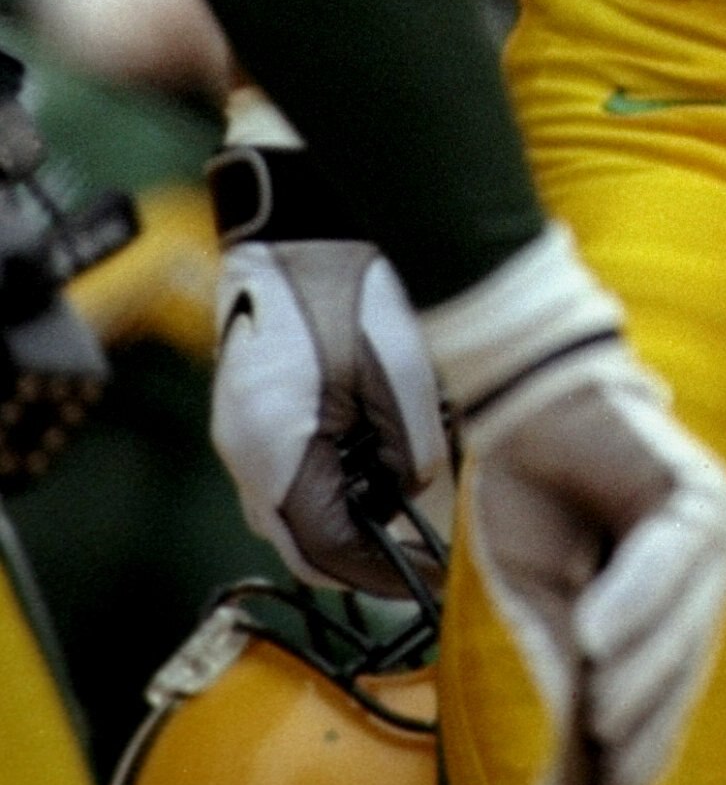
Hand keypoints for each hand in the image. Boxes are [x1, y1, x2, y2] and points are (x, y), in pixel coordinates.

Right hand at [210, 229, 448, 592]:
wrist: (299, 207)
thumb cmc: (346, 280)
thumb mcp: (398, 372)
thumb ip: (409, 450)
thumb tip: (418, 495)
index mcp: (271, 451)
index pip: (321, 549)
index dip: (377, 571)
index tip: (424, 577)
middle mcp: (242, 449)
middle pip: (304, 531)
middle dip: (363, 538)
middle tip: (422, 537)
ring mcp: (241, 422)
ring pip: (298, 497)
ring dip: (349, 498)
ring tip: (406, 476)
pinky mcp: (253, 397)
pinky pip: (291, 459)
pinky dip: (334, 463)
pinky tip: (375, 435)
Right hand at [424, 225, 725, 784]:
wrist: (528, 406)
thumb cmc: (536, 505)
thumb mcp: (544, 605)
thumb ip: (566, 674)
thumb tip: (575, 762)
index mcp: (676, 613)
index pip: (667, 706)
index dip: (638, 759)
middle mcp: (710, 577)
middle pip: (679, 680)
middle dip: (640, 741)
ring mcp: (715, 534)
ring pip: (681, 627)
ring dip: (638, 680)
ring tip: (593, 727)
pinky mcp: (701, 490)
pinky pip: (671, 555)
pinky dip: (632, 600)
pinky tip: (592, 638)